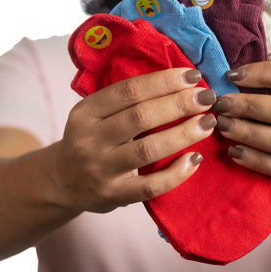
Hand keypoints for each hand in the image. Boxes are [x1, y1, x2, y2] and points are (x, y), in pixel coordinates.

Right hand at [49, 68, 216, 212]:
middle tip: (207, 98)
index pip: (129, 90)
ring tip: (208, 123)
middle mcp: (89, 139)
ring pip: (147, 149)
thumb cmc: (92, 139)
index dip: (164, 81)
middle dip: (179, 104)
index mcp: (86, 111)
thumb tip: (181, 82)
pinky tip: (195, 159)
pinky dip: (176, 173)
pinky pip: (150, 186)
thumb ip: (127, 101)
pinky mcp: (113, 196)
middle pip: (140, 117)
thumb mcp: (95, 114)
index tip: (193, 76)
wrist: (62, 181)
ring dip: (183, 134)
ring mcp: (100, 170)